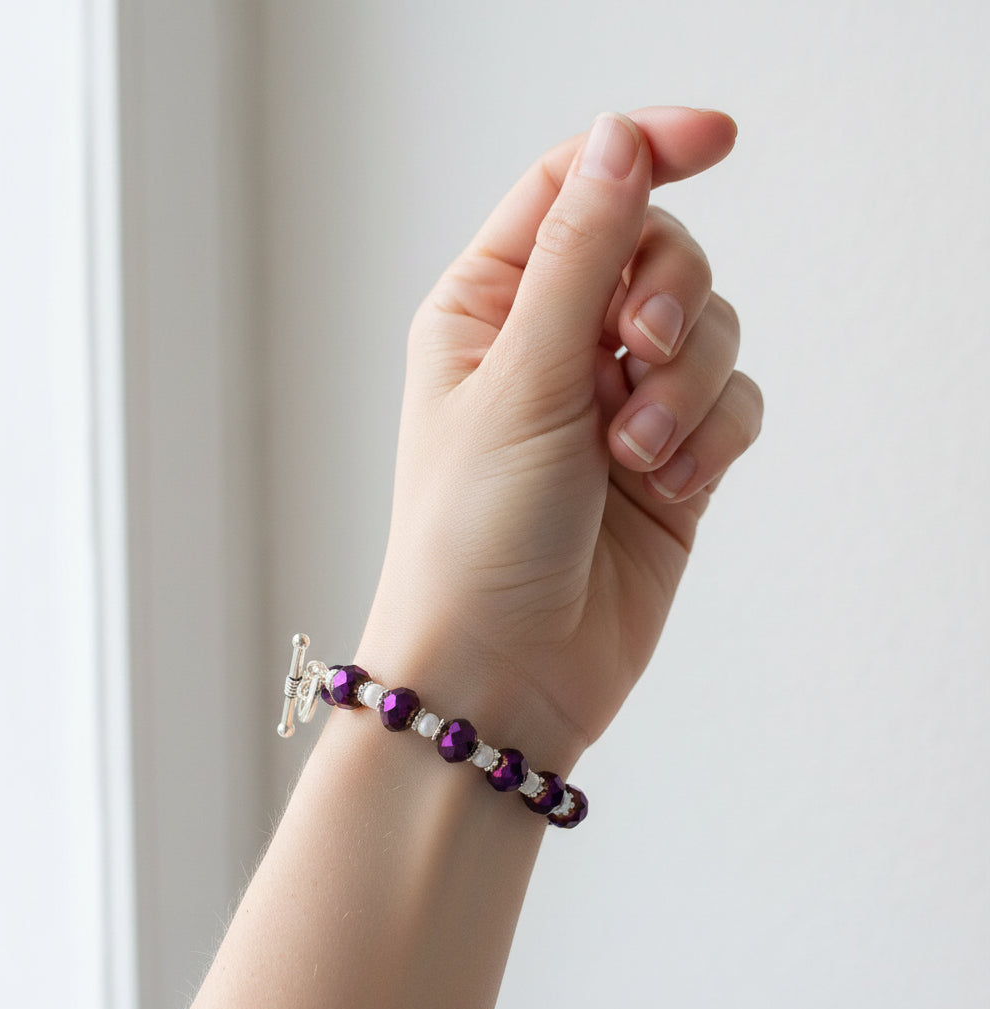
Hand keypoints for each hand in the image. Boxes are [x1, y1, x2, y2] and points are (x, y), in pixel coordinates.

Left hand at [357, 108, 762, 767]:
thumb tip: (620, 140)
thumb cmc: (474, 533)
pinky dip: (712, 434)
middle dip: (667, 294)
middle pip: (655, 251)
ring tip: (635, 453)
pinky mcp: (670, 460)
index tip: (717, 139)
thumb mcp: (521, 378)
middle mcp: (554, 346)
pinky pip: (732, 402)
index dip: (643, 151)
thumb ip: (580, 256)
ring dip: (687, 383)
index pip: (573, 190)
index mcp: (489, 308)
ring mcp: (616, 403)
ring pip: (707, 330)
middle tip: (639, 350)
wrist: (503, 672)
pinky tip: (668, 484)